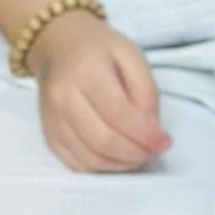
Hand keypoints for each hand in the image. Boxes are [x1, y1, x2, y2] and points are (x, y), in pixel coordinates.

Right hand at [27, 12, 172, 173]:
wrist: (58, 46)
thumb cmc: (100, 48)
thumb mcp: (131, 54)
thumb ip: (145, 89)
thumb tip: (152, 128)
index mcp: (86, 74)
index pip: (117, 113)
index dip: (143, 134)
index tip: (165, 142)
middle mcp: (63, 100)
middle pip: (102, 140)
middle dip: (134, 153)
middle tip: (156, 152)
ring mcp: (52, 121)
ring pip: (88, 157)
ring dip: (120, 165)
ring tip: (142, 157)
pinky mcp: (48, 135)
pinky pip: (73, 163)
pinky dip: (100, 168)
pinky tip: (119, 161)